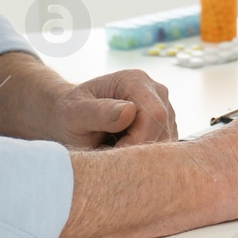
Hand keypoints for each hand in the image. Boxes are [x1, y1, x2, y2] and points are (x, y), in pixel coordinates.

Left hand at [51, 69, 176, 147]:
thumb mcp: (74, 114)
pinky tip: (123, 150)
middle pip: (163, 130)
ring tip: (113, 150)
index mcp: (135, 80)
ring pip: (166, 142)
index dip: (138, 142)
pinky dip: (145, 157)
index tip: (113, 155)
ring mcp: (164, 107)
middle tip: (110, 157)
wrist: (73, 119)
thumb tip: (129, 111)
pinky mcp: (165, 125)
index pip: (154, 116)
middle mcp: (155, 91)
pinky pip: (164, 148)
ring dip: (141, 155)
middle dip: (138, 151)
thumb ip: (98, 112)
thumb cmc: (70, 115)